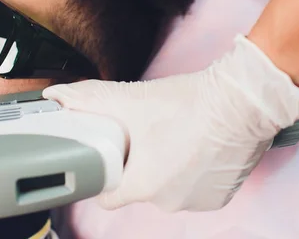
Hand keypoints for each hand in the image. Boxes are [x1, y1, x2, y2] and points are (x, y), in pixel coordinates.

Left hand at [43, 35, 298, 211]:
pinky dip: (192, 173)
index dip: (104, 174)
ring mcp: (196, 202)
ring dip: (167, 169)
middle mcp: (168, 202)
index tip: (109, 157)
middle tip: (146, 135)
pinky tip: (196, 147)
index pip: (107, 195)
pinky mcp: (219, 197)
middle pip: (139, 187)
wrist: (243, 103)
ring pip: (168, 188)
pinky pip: (194, 189)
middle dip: (139, 165)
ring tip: (175, 138)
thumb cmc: (188, 104)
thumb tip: (56, 95)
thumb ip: (90, 100)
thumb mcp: (133, 100)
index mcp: (142, 186)